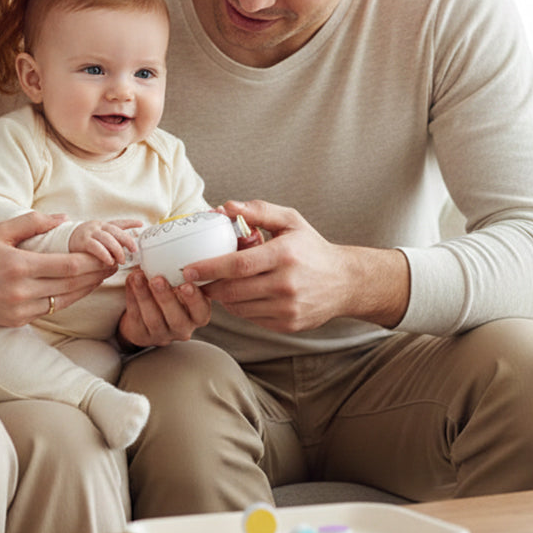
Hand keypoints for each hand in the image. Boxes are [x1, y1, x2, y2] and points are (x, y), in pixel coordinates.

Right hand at [0, 210, 114, 326]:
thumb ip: (31, 222)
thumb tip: (62, 218)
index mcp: (19, 266)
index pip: (67, 266)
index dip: (92, 261)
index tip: (108, 253)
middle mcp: (22, 291)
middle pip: (72, 285)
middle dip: (96, 274)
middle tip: (114, 264)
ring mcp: (20, 310)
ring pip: (65, 301)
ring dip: (86, 289)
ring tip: (102, 276)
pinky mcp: (17, 322)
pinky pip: (50, 310)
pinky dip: (67, 299)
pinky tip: (78, 289)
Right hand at [68, 218, 143, 264]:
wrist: (59, 242)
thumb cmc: (80, 243)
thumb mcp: (96, 240)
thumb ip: (109, 243)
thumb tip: (125, 251)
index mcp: (102, 225)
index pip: (118, 223)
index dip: (130, 223)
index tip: (141, 224)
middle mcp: (97, 226)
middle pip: (117, 231)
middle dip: (127, 240)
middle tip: (134, 250)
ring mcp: (89, 232)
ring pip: (108, 239)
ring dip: (117, 250)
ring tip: (122, 260)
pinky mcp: (82, 241)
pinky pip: (96, 247)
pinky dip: (104, 254)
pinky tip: (109, 261)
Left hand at [116, 268, 212, 348]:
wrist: (148, 313)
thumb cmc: (171, 292)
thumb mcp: (181, 283)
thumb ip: (182, 272)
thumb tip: (175, 245)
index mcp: (197, 314)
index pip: (201, 311)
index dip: (194, 299)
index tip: (185, 284)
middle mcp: (183, 327)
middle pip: (177, 318)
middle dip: (166, 297)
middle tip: (157, 279)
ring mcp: (162, 334)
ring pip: (154, 319)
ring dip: (145, 296)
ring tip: (138, 277)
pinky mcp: (142, 335)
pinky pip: (137, 317)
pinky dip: (132, 297)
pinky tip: (131, 281)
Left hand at [181, 200, 409, 332]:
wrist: (345, 282)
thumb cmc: (311, 247)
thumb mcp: (289, 220)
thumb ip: (257, 210)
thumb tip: (224, 207)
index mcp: (284, 255)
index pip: (238, 265)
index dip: (209, 267)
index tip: (188, 268)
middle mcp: (286, 284)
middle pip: (233, 290)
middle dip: (209, 285)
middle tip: (195, 277)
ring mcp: (288, 308)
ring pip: (239, 307)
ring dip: (222, 297)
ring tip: (219, 283)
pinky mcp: (288, 325)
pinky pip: (251, 318)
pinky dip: (240, 307)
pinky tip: (241, 294)